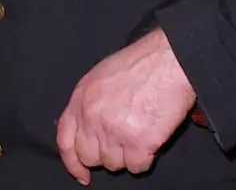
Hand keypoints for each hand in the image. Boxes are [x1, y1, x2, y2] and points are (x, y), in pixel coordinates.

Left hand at [55, 30, 195, 184]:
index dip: (72, 162)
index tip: (82, 173)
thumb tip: (87, 130)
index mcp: (81, 99)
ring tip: (140, 131)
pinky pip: (137, 167)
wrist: (170, 60)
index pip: (65, 140)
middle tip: (122, 143)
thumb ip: (89, 104)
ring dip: (127, 155)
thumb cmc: (141, 64)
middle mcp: (92, 117)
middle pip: (89, 156)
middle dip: (104, 155)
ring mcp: (114, 132)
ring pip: (114, 164)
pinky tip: (151, 139)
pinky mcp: (138, 143)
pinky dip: (145, 159)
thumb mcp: (101, 76)